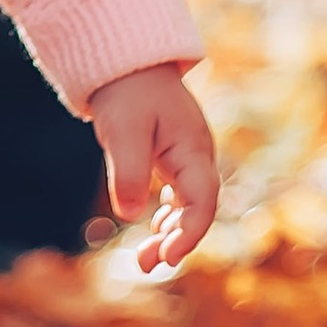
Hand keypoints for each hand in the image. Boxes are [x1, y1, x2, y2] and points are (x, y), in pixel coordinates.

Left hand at [88, 65, 218, 273]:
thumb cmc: (127, 91)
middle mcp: (196, 156)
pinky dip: (166, 216)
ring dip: (170, 233)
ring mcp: (186, 157)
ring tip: (144, 261)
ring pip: (187, 205)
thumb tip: (131, 215)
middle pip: (197, 209)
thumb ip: (128, 171)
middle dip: (176, 241)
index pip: (203, 201)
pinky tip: (153, 232)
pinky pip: (177, 195)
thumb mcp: (123, 130)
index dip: (190, 233)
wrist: (125, 60)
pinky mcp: (171, 157)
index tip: (168, 258)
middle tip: (145, 265)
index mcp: (193, 149)